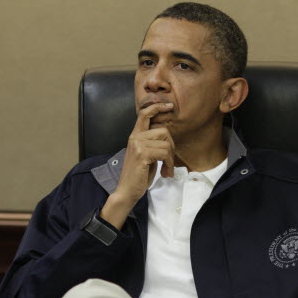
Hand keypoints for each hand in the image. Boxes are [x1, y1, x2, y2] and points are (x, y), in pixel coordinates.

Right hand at [99, 102, 174, 227]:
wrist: (127, 191)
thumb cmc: (138, 175)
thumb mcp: (146, 155)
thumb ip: (152, 143)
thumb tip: (168, 137)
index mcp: (135, 136)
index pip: (144, 114)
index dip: (157, 107)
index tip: (169, 105)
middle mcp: (135, 137)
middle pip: (164, 131)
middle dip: (171, 147)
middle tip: (169, 162)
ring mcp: (138, 145)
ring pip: (166, 144)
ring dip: (170, 159)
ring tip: (166, 170)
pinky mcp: (142, 154)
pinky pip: (164, 153)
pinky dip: (168, 164)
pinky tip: (165, 173)